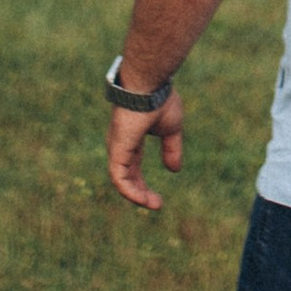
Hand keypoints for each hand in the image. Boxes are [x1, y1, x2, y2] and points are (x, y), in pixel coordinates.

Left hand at [106, 85, 184, 212]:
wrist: (149, 86)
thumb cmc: (159, 100)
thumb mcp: (171, 129)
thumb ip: (171, 149)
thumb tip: (174, 170)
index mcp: (131, 139)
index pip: (133, 168)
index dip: (143, 185)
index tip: (158, 199)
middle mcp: (120, 146)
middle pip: (127, 177)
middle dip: (141, 193)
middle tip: (157, 204)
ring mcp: (117, 148)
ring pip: (121, 181)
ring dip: (137, 196)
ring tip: (154, 204)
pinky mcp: (117, 151)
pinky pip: (119, 178)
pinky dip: (130, 191)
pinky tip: (143, 199)